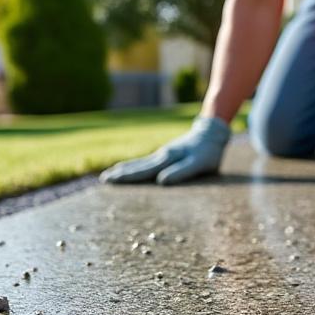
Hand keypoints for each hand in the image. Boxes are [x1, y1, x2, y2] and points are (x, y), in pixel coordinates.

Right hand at [100, 116, 231, 184]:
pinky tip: (128, 169)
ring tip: (109, 175)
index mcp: (167, 159)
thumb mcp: (200, 163)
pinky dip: (133, 166)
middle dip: (120, 174)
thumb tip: (161, 181)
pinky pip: (145, 163)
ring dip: (124, 170)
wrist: (212, 133)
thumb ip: (181, 171)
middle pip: (136, 167)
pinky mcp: (165, 155)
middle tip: (103, 179)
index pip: (142, 171)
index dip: (127, 177)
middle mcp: (161, 156)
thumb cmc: (209, 152)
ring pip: (139, 163)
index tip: (110, 180)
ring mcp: (162, 154)